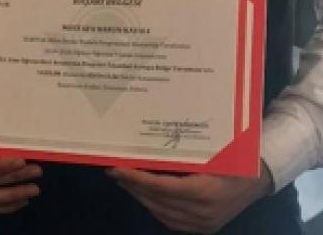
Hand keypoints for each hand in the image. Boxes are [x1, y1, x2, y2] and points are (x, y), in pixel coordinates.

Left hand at [108, 164, 272, 232]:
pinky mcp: (204, 229)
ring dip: (140, 197)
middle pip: (157, 201)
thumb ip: (181, 156)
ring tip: (125, 182)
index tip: (116, 169)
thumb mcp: (209, 154)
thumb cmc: (233, 161)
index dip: (136, 178)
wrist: (259, 182)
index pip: (161, 187)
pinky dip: (154, 208)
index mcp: (204, 191)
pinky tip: (143, 195)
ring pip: (161, 213)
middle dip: (132, 186)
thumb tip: (146, 147)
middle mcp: (202, 212)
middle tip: (114, 172)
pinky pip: (171, 221)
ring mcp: (203, 224)